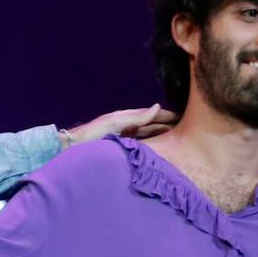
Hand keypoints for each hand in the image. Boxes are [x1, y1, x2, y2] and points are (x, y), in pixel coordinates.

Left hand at [63, 104, 177, 146]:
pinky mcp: (119, 146)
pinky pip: (139, 144)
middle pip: (150, 124)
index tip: (182, 116)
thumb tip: (157, 107)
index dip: (166, 115)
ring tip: (175, 139)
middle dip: (166, 125)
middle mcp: (125, 125)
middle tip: (184, 128)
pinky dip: (151, 144)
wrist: (73, 148)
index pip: (150, 114)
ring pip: (146, 134)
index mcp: (125, 117)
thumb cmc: (92, 134)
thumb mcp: (115, 123)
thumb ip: (136, 117)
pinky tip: (158, 149)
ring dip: (160, 135)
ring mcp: (122, 136)